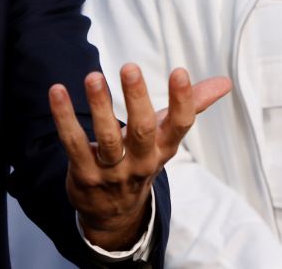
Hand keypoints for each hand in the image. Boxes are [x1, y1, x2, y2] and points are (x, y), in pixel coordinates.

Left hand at [49, 64, 231, 250]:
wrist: (113, 213)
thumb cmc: (142, 160)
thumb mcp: (167, 138)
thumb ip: (192, 107)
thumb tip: (224, 82)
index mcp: (164, 148)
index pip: (179, 125)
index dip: (183, 100)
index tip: (180, 72)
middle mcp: (141, 160)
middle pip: (143, 130)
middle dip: (137, 99)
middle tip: (130, 67)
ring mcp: (112, 170)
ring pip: (107, 138)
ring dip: (99, 105)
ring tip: (93, 76)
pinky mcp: (84, 173)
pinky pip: (73, 143)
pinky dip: (64, 117)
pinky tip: (57, 91)